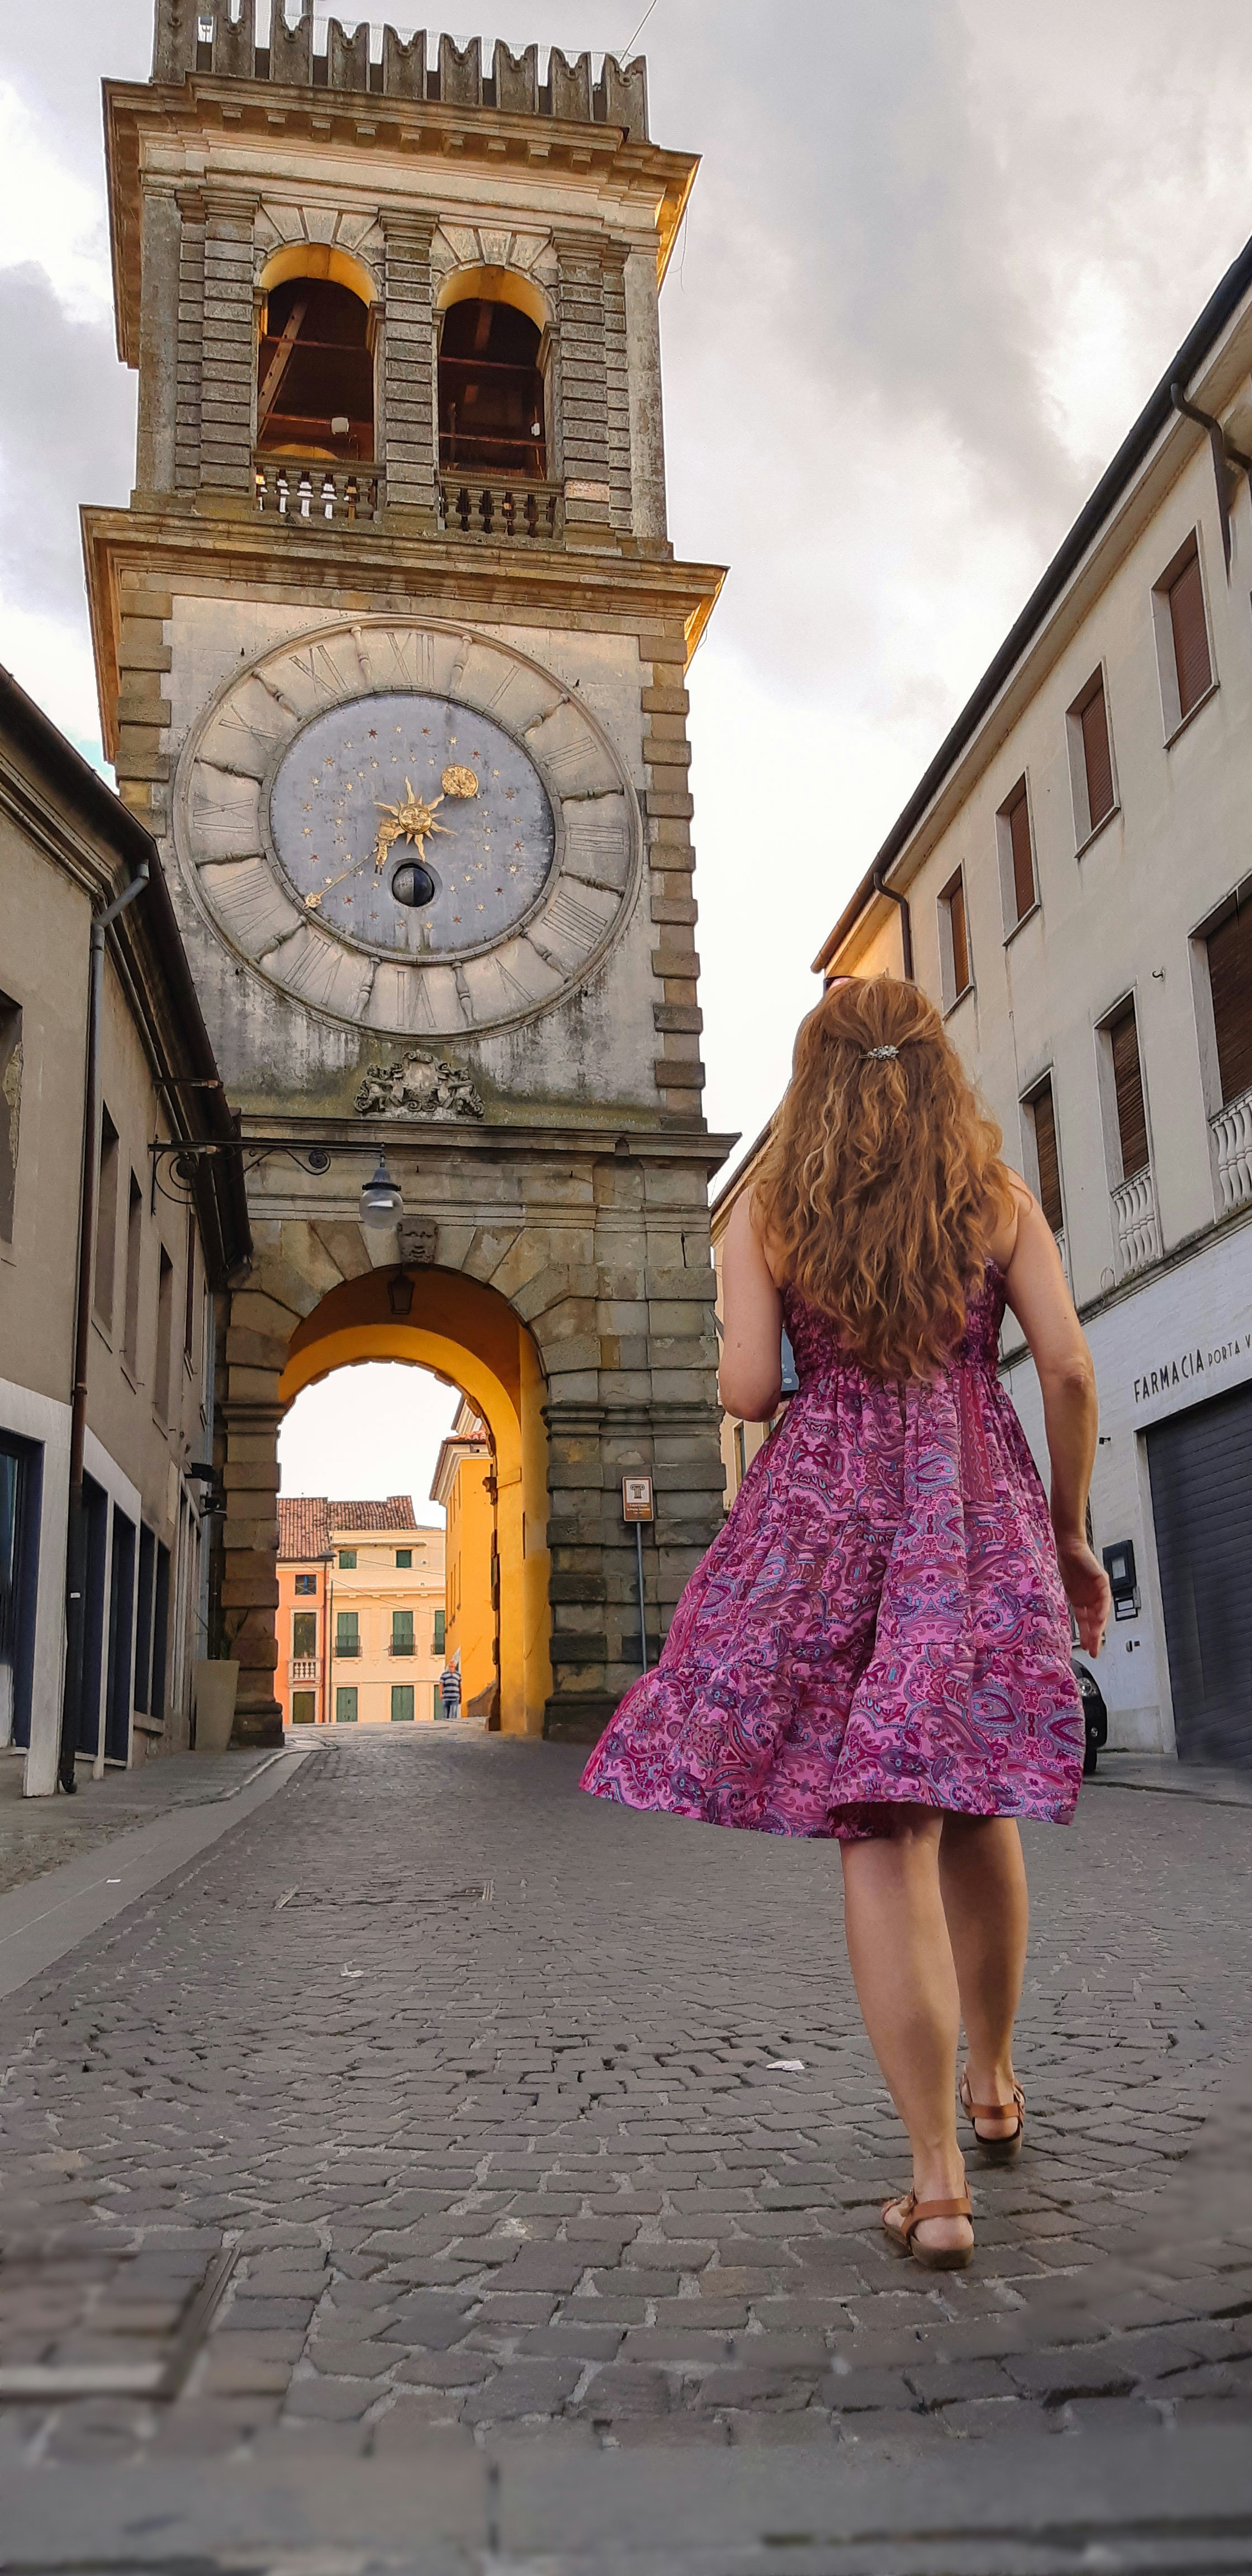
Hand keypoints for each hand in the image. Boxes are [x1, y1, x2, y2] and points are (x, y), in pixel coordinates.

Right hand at [1054, 1534, 1111, 1655]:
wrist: (1069, 1547)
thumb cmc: (1068, 1565)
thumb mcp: (1068, 1590)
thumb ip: (1072, 1603)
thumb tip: (1067, 1619)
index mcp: (1084, 1601)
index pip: (1087, 1622)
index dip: (1088, 1636)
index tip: (1088, 1649)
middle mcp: (1093, 1597)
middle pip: (1095, 1620)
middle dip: (1095, 1636)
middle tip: (1095, 1651)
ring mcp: (1099, 1589)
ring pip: (1102, 1611)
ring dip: (1099, 1626)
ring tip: (1097, 1638)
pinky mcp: (1102, 1580)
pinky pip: (1104, 1597)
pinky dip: (1102, 1608)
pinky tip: (1100, 1618)